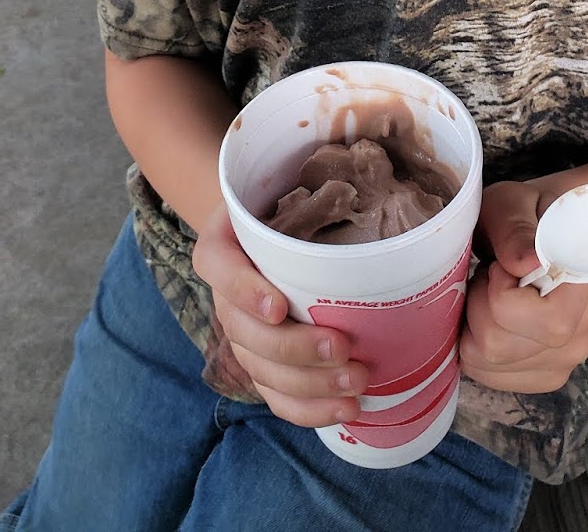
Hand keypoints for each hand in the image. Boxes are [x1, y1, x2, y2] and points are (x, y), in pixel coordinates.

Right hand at [192, 201, 367, 427]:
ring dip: (309, 385)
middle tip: (342, 347)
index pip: (221, 269)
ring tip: (356, 384)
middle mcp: (224, 297)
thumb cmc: (280, 203)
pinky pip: (276, 397)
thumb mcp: (282, 183)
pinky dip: (309, 410)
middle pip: (246, 333)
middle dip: (294, 348)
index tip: (279, 306)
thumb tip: (366, 176)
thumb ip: (310, 184)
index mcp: (221, 247)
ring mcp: (241, 335)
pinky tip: (345, 411)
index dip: (245, 291)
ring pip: (263, 371)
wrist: (263, 228)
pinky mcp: (261, 365)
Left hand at [459, 181, 587, 392]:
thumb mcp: (511, 204)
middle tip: (491, 273)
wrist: (546, 231)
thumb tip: (527, 263)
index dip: (500, 290)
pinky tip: (492, 316)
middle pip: (499, 346)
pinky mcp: (544, 376)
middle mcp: (582, 332)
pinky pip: (488, 375)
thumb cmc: (525, 214)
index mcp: (583, 287)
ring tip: (493, 292)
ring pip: (488, 363)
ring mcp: (565, 360)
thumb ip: (515, 229)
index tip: (502, 262)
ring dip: (475, 323)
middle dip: (478, 304)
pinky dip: (476, 346)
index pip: (542, 321)